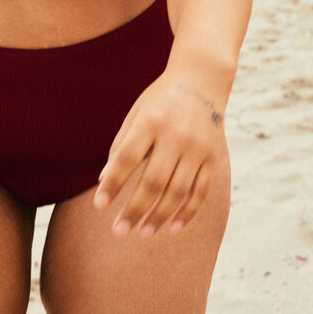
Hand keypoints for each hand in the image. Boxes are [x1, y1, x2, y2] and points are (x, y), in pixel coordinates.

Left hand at [93, 69, 227, 236]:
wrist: (202, 80)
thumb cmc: (160, 100)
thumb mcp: (136, 114)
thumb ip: (121, 145)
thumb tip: (104, 181)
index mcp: (150, 122)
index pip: (127, 158)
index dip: (113, 184)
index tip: (99, 206)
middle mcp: (175, 135)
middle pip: (153, 181)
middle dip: (135, 209)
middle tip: (119, 231)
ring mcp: (197, 148)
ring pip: (178, 191)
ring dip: (159, 216)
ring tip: (142, 233)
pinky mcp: (213, 157)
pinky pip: (200, 191)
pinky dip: (187, 212)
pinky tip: (172, 227)